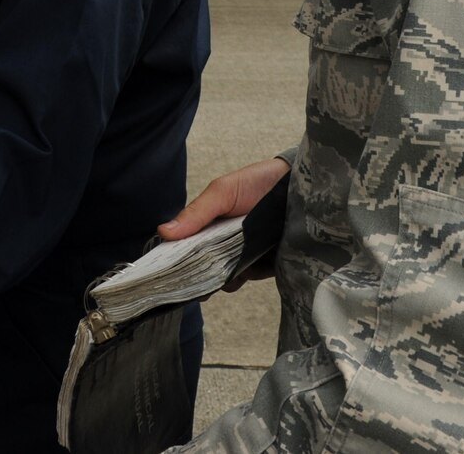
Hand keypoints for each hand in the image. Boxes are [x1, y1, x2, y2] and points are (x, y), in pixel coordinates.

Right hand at [160, 156, 290, 291]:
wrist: (300, 186)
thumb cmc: (257, 183)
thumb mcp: (223, 192)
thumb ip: (196, 213)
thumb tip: (163, 232)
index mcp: (208, 226)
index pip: (185, 247)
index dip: (175, 261)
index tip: (166, 274)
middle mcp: (223, 243)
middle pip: (203, 267)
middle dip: (198, 276)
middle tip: (198, 280)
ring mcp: (244, 256)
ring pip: (224, 277)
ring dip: (221, 279)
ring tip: (227, 270)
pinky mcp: (264, 266)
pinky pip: (248, 279)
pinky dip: (244, 278)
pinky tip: (247, 270)